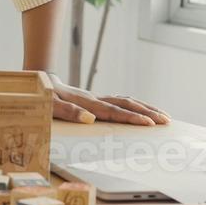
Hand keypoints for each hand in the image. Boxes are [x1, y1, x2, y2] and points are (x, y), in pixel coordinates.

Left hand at [48, 76, 171, 125]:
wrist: (38, 80)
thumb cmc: (43, 97)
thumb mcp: (49, 105)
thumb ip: (68, 112)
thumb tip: (90, 119)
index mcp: (86, 103)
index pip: (114, 111)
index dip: (132, 118)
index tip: (149, 124)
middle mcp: (95, 99)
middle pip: (127, 104)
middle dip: (148, 112)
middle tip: (166, 121)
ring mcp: (97, 98)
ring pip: (127, 101)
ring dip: (146, 108)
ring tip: (164, 116)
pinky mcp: (96, 100)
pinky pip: (121, 102)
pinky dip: (135, 107)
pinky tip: (144, 111)